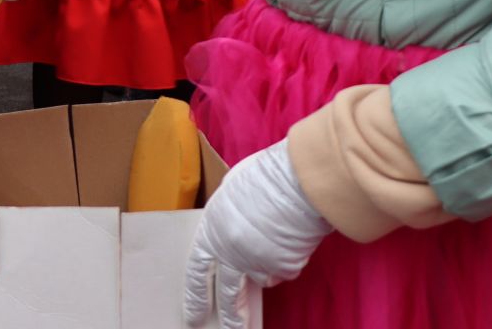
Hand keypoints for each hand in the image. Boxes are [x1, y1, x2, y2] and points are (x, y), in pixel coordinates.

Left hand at [184, 139, 331, 328]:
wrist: (298, 179)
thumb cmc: (265, 176)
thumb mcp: (231, 192)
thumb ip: (227, 218)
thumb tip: (231, 231)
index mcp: (213, 231)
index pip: (197, 271)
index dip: (195, 294)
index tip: (193, 314)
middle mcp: (232, 252)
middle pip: (228, 293)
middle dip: (230, 316)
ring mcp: (259, 262)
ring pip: (261, 280)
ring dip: (266, 274)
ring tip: (275, 254)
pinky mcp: (284, 267)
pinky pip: (285, 270)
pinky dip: (288, 260)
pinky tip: (292, 239)